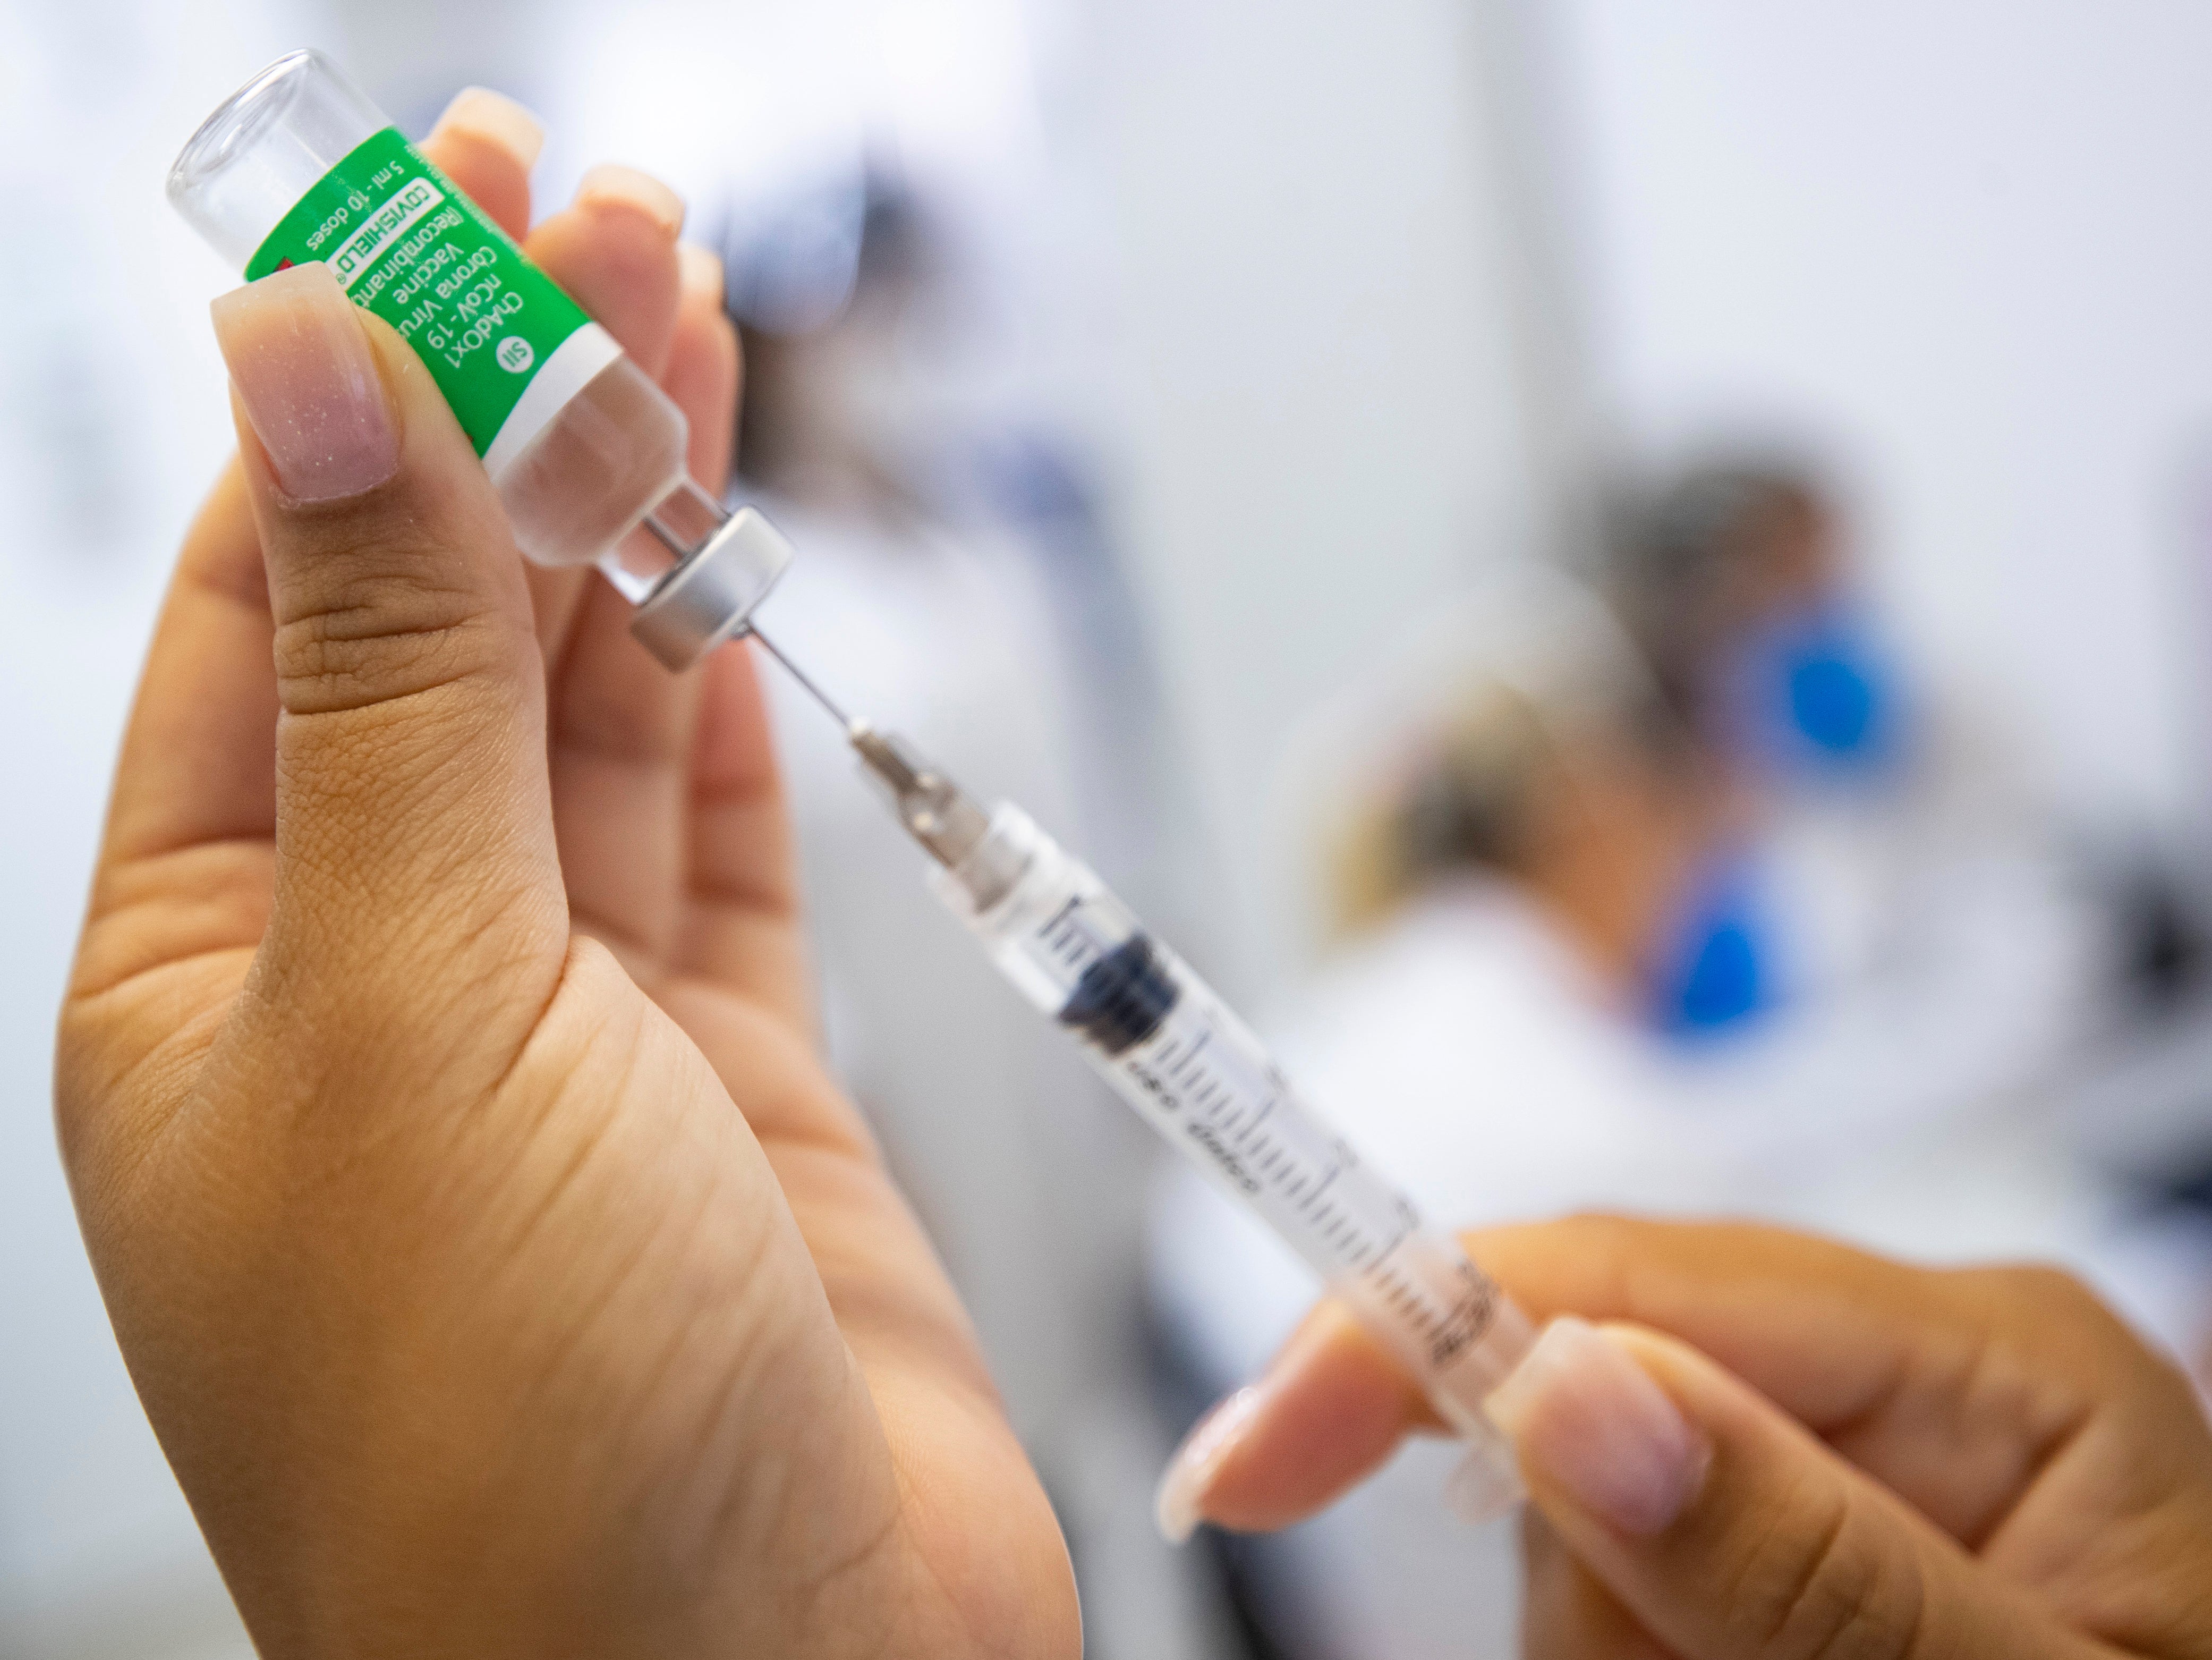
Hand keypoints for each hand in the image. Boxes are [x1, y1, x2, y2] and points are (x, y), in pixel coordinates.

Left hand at [57, 92, 1075, 1658]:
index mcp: (212, 978)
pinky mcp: (728, 1087)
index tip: (443, 206)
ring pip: (586, 718)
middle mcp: (377, 990)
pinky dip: (712, 698)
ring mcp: (564, 1037)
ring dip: (632, 524)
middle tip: (602, 220)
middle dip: (519, 418)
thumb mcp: (416, 1000)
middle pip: (444, 633)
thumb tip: (318, 383)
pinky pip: (705, 845)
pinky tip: (710, 569)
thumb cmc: (521, 1442)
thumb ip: (394, 684)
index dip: (361, 387)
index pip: (278, 603)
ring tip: (686, 322)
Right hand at [1164, 1216, 2211, 1657]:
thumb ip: (1805, 1559)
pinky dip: (1632, 1656)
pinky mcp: (1787, 1548)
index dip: (1409, 1332)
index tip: (1251, 1453)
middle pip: (1581, 1405)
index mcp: (1987, 1354)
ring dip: (1615, 1648)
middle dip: (1576, 1578)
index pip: (1635, 1274)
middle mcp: (1896, 1376)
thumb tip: (1560, 1393)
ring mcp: (1835, 1464)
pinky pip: (1610, 1588)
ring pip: (1573, 1527)